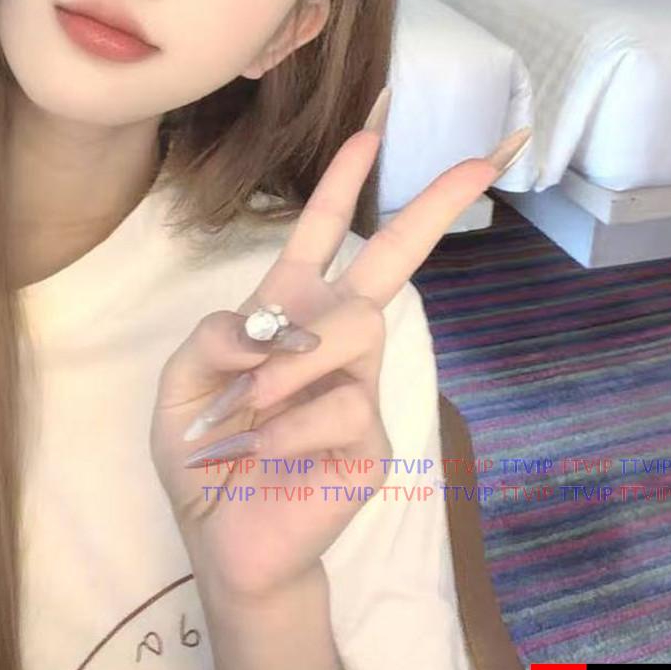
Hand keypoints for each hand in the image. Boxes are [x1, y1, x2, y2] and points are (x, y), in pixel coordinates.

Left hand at [150, 115, 530, 599]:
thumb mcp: (182, 386)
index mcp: (289, 311)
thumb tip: (265, 323)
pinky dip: (283, 427)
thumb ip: (211, 339)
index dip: (343, 183)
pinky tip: (264, 454)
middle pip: (393, 260)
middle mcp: (333, 338)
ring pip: (357, 325)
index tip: (372, 131)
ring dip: (291, 360)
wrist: (225, 538)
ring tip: (252, 403)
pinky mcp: (372, 437)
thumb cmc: (205, 452)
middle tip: (488, 158)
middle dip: (435, 205)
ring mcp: (360, 385)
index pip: (323, 235)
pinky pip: (338, 404)